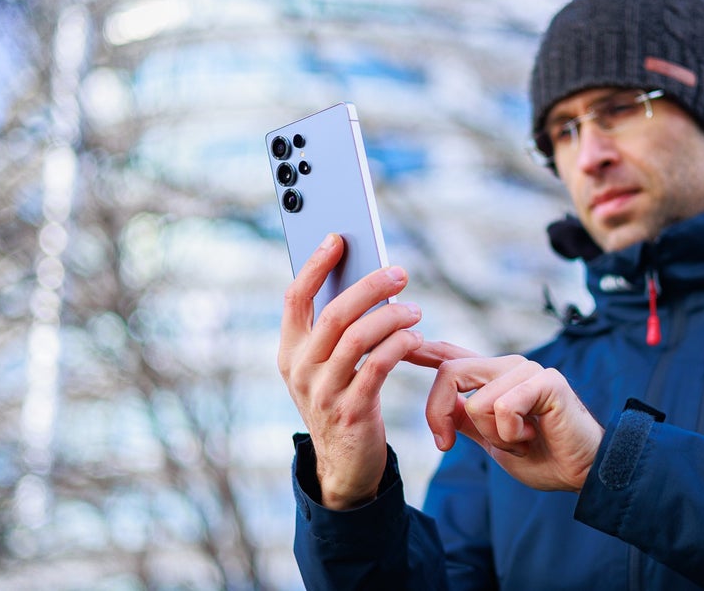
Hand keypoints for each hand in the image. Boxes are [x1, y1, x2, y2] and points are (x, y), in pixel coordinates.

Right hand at [278, 234, 423, 508]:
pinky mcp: (351, 411)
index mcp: (289, 351)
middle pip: (334, 313)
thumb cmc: (340, 400)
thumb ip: (334, 330)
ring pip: (358, 338)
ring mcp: (323, 392)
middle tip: (399, 273)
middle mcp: (300, 369)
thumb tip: (365, 278)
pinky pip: (377, 367)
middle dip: (369, 286)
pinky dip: (399, 345)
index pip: (294, 298)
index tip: (338, 238)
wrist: (344, 465)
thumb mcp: (325, 366)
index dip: (315, 265)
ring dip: (392, 317)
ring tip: (415, 309)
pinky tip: (414, 336)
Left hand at [406, 341, 603, 491]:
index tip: (398, 343)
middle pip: (449, 374)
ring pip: (476, 401)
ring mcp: (527, 370)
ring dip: (493, 436)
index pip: (452, 356)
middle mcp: (508, 367)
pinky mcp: (546, 381)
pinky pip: (503, 408)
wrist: (582, 472)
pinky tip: (533, 436)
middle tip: (446, 444)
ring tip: (521, 439)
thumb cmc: (542, 456)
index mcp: (493, 378)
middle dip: (438, 414)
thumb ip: (466, 420)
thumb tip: (443, 406)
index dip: (422, 349)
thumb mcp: (491, 440)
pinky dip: (511, 435)